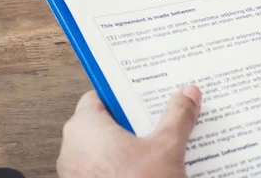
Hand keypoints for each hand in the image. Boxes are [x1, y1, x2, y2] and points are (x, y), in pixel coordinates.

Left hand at [57, 85, 201, 177]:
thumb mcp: (166, 148)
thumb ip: (178, 116)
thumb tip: (187, 94)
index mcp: (85, 127)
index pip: (100, 95)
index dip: (124, 92)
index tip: (145, 91)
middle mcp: (73, 147)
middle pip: (106, 120)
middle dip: (135, 118)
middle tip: (161, 115)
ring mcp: (76, 173)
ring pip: (106, 146)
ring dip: (132, 143)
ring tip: (162, 142)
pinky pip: (105, 167)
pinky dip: (124, 165)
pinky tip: (151, 169)